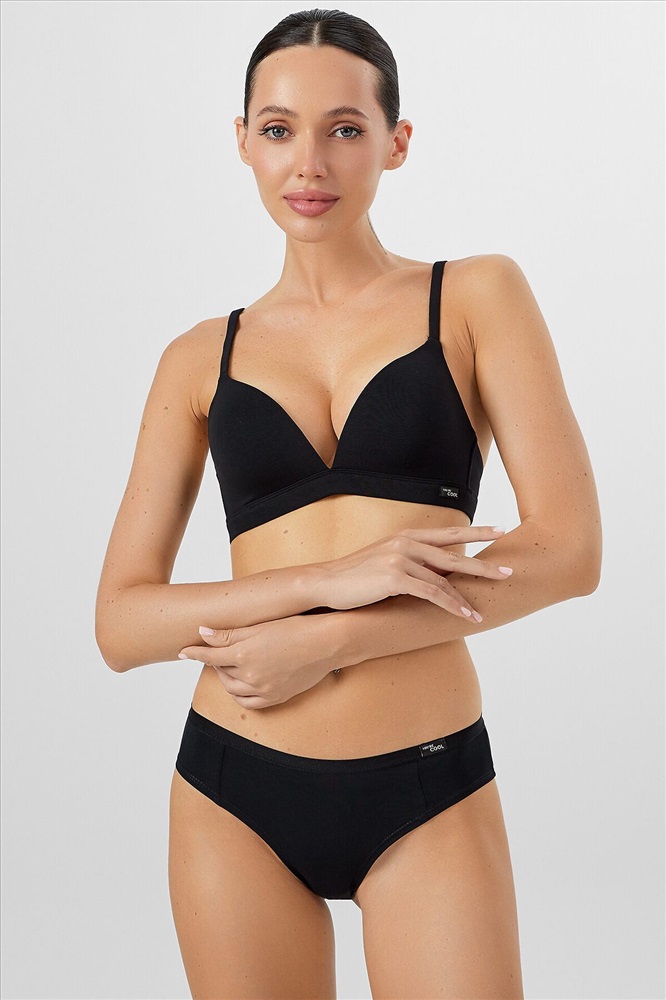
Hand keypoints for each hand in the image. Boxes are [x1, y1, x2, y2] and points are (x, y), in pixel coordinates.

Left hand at [178, 614, 337, 709]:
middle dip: (214, 661)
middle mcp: (250, 675)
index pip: (210, 655)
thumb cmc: (296, 628)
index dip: (194, 652)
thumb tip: (203, 632)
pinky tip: (242, 683)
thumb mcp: (260, 626)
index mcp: (244, 654)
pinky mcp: (275, 697)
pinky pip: (248, 703)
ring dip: (226, 677)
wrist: (327, 644)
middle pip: (220, 671)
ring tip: (230, 665)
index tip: (184, 651)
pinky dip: (240, 694)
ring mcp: (263, 689)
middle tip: (216, 651)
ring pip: (232, 688)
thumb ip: (229, 633)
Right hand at [314, 525, 511, 619]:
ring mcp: (401, 559)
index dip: (476, 531)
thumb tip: (433, 574)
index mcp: (406, 536)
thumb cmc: (354, 577)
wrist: (325, 583)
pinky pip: (432, 593)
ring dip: (466, 597)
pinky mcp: (395, 578)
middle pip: (454, 553)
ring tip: (482, 610)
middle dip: (483, 565)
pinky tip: (463, 615)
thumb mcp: (384, 561)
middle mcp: (406, 543)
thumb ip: (409, 562)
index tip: (500, 530)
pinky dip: (451, 605)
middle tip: (507, 571)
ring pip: (445, 579)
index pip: (449, 533)